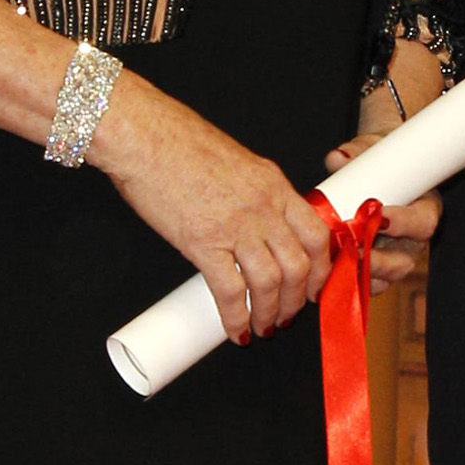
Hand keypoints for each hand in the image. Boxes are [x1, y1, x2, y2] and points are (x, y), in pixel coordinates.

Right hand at [91, 72, 332, 342]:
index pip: (316, 233)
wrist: (143, 135)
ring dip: (270, 313)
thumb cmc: (178, 141)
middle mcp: (263, 206)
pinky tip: (235, 329)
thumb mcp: (235, 162)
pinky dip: (236, 317)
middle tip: (289, 315)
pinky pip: (230, 290)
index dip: (321, 268)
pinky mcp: (203, 242)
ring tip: (263, 327)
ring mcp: (235, 226)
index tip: (315, 287)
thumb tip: (257, 223)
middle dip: (298, 299)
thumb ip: (253, 192)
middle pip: (300, 264)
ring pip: (271, 283)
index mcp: (273, 184)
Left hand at [324, 130, 440, 290]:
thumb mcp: (372, 148)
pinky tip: (325, 278)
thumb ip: (356, 152)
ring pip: (383, 279)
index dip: (405, 223)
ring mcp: (392, 257)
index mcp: (424, 208)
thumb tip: (338, 158)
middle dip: (378, 260)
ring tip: (334, 266)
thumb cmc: (378, 155)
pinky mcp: (371, 269)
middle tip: (352, 249)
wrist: (373, 167)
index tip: (381, 216)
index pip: (424, 222)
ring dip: (358, 276)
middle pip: (404, 262)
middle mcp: (411, 240)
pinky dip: (345, 284)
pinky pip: (363, 285)